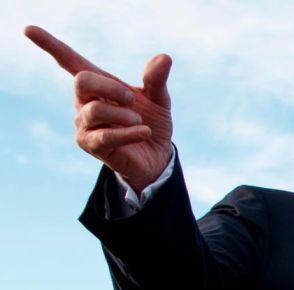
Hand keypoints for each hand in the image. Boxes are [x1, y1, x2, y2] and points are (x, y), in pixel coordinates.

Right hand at [25, 26, 173, 192]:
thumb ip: (156, 79)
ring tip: (139, 121)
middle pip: (82, 81)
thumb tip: (164, 57)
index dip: (49, 44)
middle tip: (133, 99)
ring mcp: (84, 123)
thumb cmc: (151, 122)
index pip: (68, 60)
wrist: (157, 156)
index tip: (30, 30)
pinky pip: (105, 135)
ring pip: (95, 110)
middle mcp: (84, 101)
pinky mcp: (89, 144)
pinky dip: (129, 132)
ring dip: (124, 115)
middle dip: (111, 87)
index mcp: (98, 84)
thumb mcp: (158, 98)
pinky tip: (144, 131)